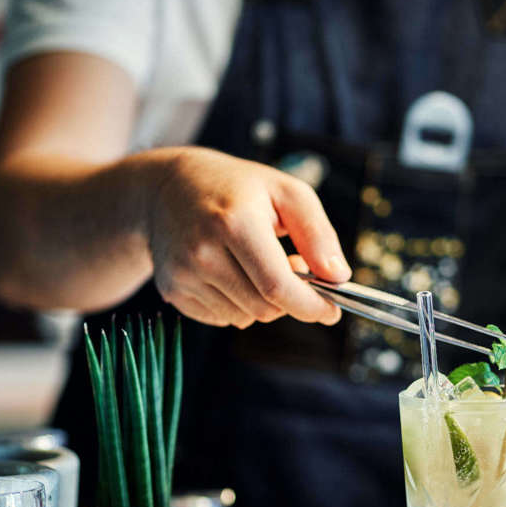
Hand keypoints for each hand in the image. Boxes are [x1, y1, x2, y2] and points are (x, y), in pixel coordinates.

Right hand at [147, 147, 350, 327]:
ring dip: (261, 301)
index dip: (311, 306)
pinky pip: (221, 318)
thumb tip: (338, 277)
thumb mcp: (286, 192)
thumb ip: (317, 234)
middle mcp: (203, 252)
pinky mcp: (172, 290)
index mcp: (235, 223)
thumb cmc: (236, 188)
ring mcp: (183, 274)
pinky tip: (230, 272)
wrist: (167, 188)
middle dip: (288, 299)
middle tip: (292, 268)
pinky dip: (236, 304)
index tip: (331, 311)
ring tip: (255, 264)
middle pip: (264, 309)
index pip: (278, 286)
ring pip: (244, 318)